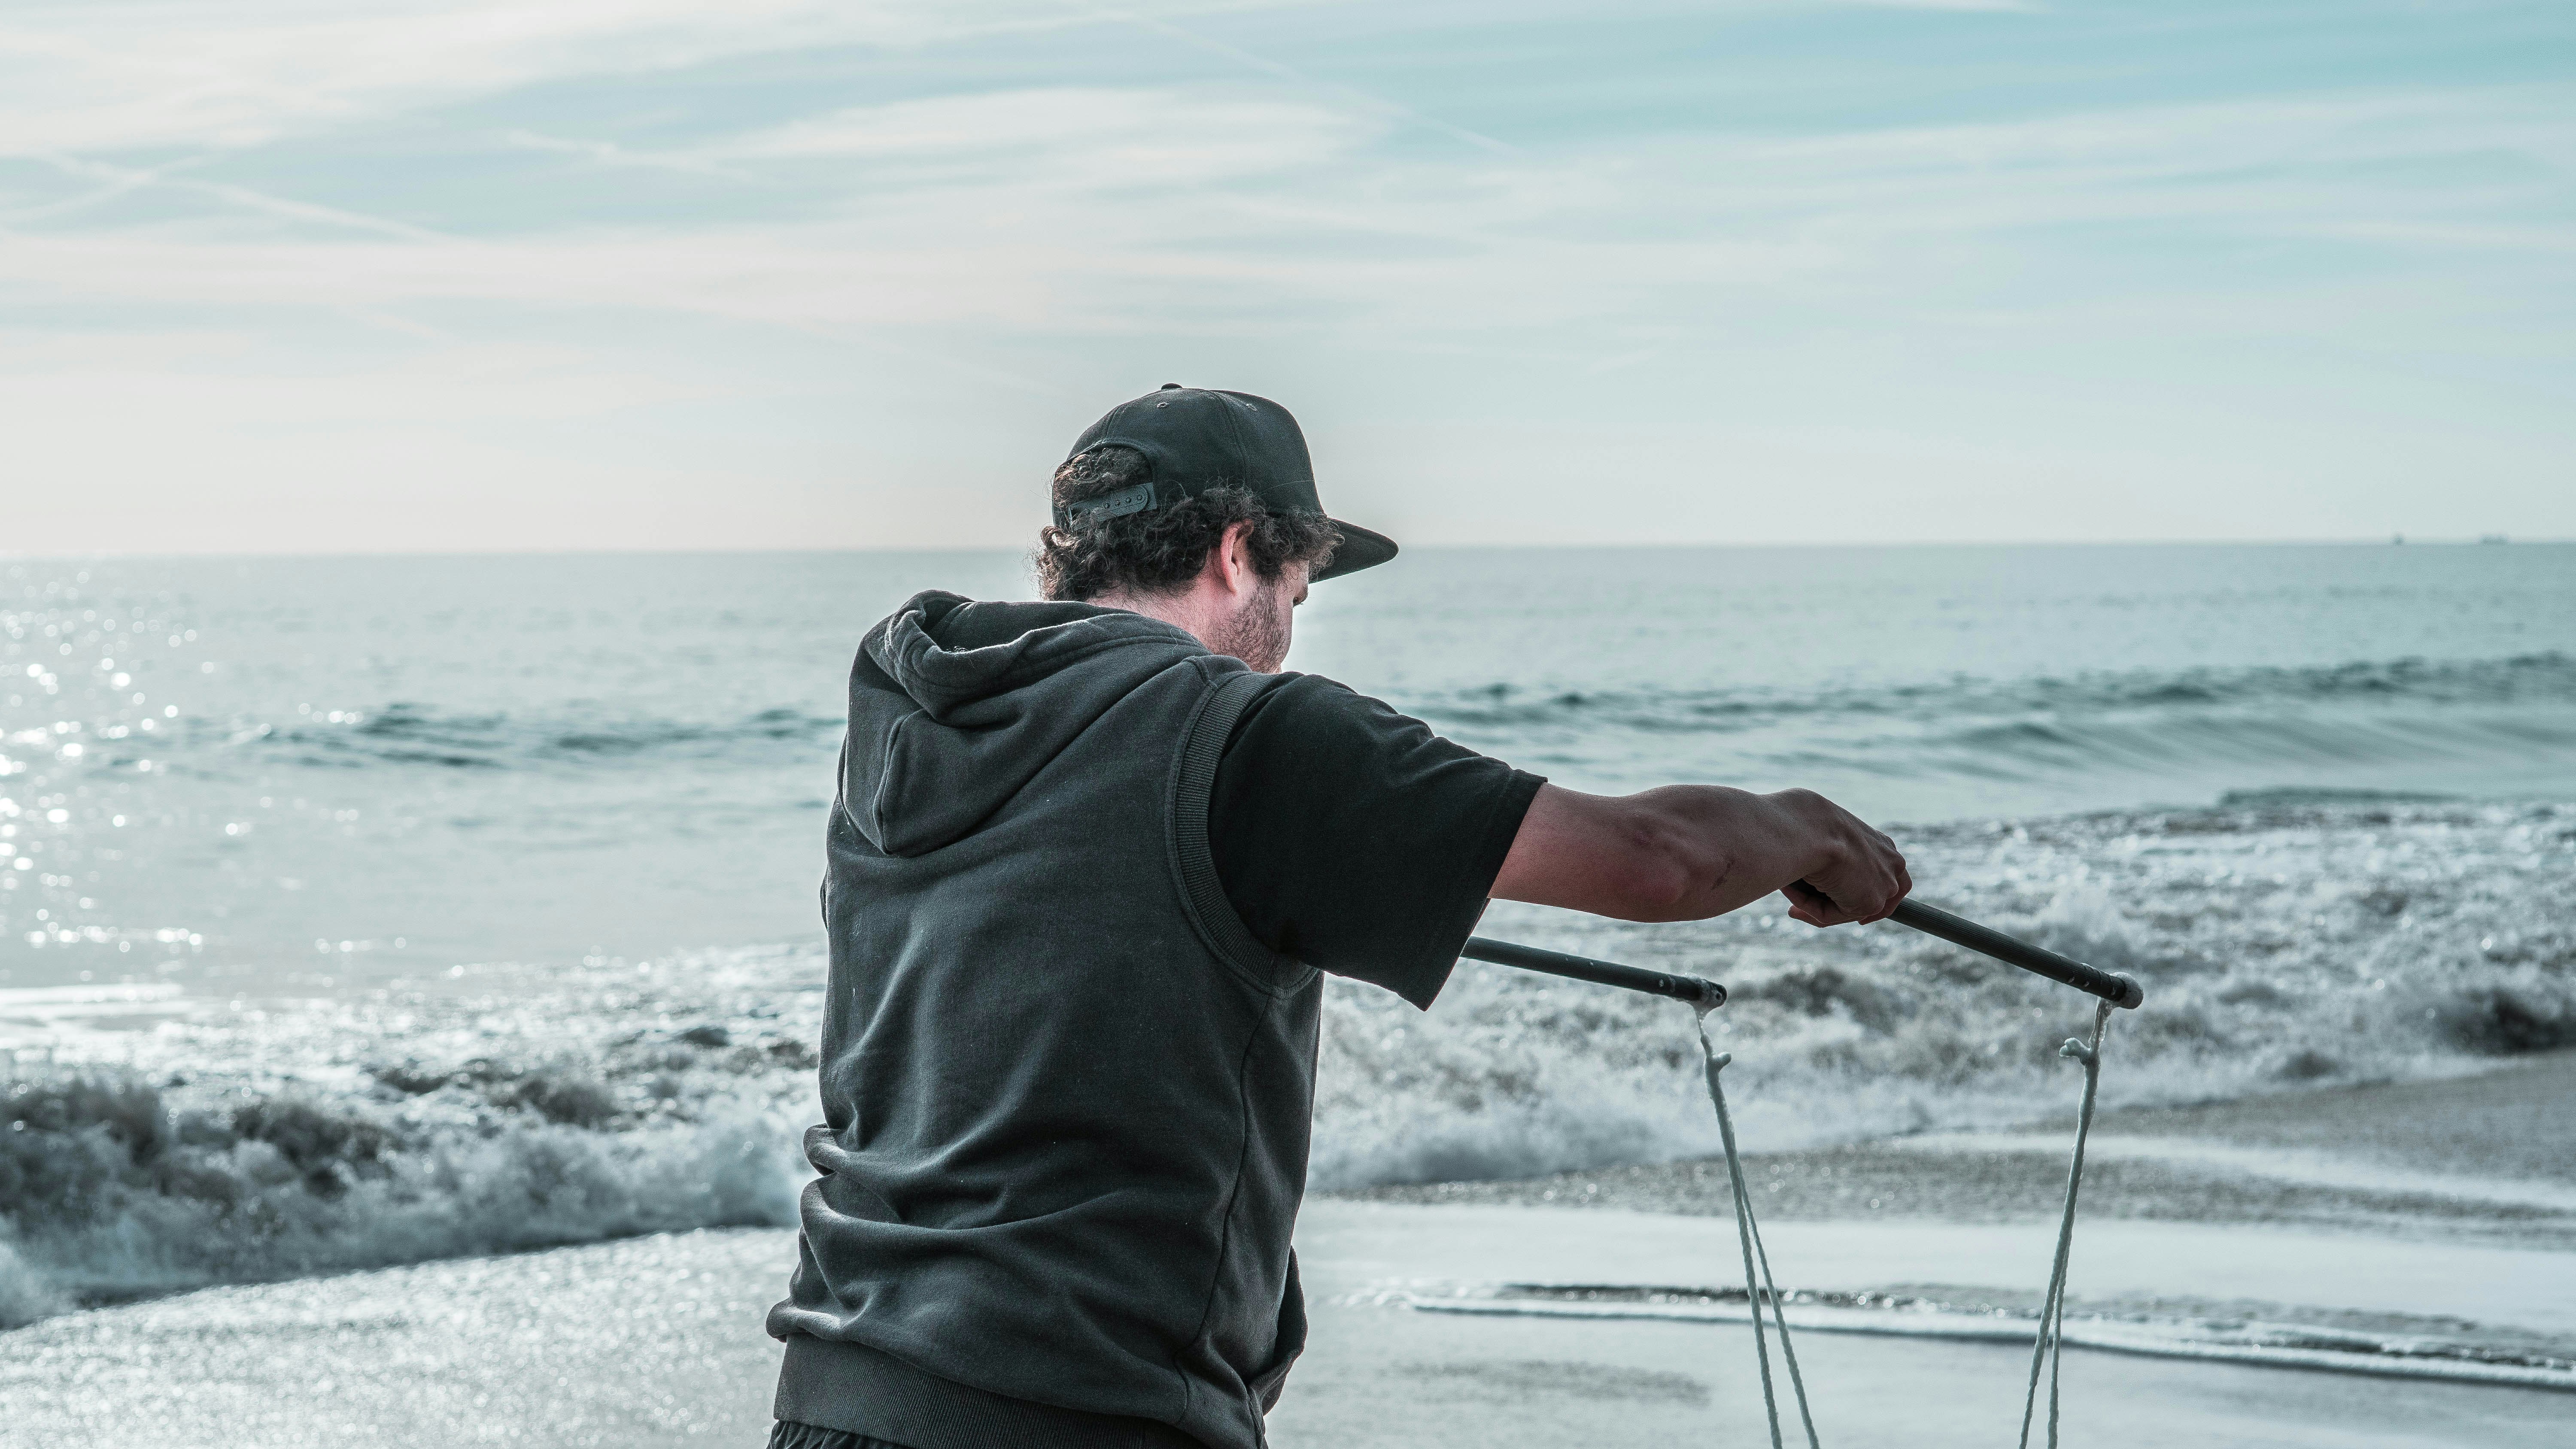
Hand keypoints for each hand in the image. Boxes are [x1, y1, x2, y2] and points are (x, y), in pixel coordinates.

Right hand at [1492, 781, 1909, 925]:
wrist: (1659, 848)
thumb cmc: (1670, 852)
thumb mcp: (1714, 854)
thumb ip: (1738, 860)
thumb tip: (1691, 881)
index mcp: (1796, 811)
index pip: (1861, 846)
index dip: (1845, 886)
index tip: (1796, 902)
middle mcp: (1822, 811)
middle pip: (1892, 862)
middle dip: (1859, 899)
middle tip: (1801, 909)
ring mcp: (1831, 825)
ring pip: (1886, 883)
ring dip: (1845, 908)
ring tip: (1790, 902)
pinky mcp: (1833, 847)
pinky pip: (1869, 901)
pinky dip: (1834, 915)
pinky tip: (1785, 899)